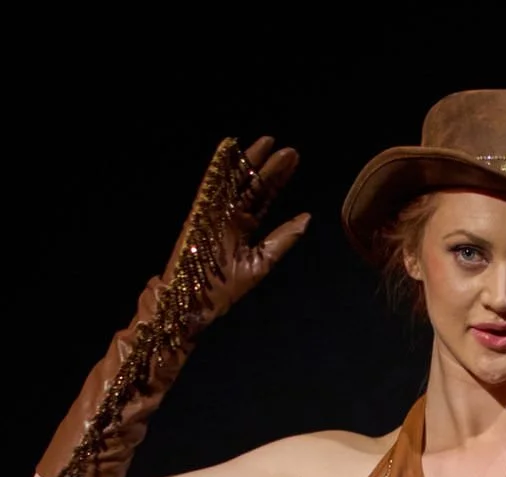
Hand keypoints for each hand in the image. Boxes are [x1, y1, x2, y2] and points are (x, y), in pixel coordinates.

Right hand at [164, 134, 309, 323]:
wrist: (197, 302)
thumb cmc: (225, 289)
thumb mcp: (263, 261)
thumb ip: (283, 238)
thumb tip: (306, 218)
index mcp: (245, 227)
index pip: (264, 197)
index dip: (278, 179)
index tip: (293, 161)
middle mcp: (231, 215)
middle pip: (252, 184)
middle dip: (270, 167)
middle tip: (290, 151)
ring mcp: (215, 210)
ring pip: (234, 179)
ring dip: (249, 160)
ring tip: (268, 142)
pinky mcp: (200, 210)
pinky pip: (209, 183)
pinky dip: (218, 164)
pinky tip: (229, 146)